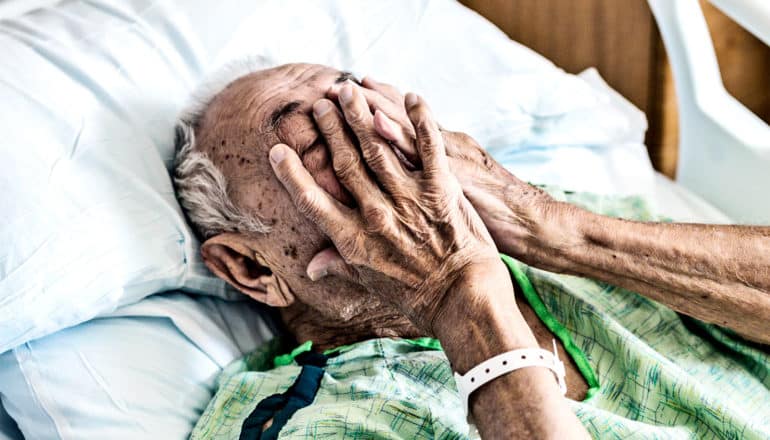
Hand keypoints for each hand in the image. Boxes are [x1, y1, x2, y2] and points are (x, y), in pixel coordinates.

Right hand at [268, 84, 503, 334]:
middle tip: (320, 104)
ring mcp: (408, 200)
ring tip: (349, 91)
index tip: (278, 150)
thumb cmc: (415, 295)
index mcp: (352, 240)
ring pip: (378, 149)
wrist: (462, 299)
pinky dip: (421, 120)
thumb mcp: (370, 283)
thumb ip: (339, 264)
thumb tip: (310, 267)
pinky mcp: (440, 190)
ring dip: (361, 116)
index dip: (292, 174)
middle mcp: (376, 215)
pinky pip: (428, 147)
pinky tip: (412, 97)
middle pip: (345, 163)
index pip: (312, 201)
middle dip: (331, 130)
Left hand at [348, 77, 555, 261]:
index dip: (378, 102)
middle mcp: (441, 149)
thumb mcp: (461, 185)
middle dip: (366, 104)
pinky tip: (379, 123)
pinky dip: (401, 137)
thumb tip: (411, 164)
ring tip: (349, 92)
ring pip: (404, 131)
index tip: (354, 86)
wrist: (529, 224)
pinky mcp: (453, 181)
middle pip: (397, 122)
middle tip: (338, 86)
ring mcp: (446, 162)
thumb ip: (436, 173)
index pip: (404, 122)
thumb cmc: (493, 211)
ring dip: (373, 111)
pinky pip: (422, 156)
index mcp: (441, 152)